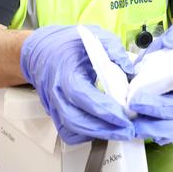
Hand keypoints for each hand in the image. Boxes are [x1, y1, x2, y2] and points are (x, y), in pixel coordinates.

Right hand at [20, 25, 134, 144]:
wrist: (42, 50)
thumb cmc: (68, 43)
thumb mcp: (96, 36)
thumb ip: (114, 50)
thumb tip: (130, 71)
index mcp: (65, 73)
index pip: (83, 97)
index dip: (105, 110)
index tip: (126, 117)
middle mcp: (56, 93)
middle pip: (77, 120)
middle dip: (105, 129)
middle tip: (129, 131)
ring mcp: (53, 106)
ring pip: (72, 130)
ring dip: (97, 134)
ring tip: (121, 132)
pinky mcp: (55, 113)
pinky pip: (68, 132)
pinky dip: (85, 135)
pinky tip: (103, 129)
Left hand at [129, 23, 172, 144]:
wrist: (168, 62)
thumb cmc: (172, 52)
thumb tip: (172, 43)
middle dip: (160, 106)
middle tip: (137, 101)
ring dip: (156, 127)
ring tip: (135, 124)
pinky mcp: (171, 122)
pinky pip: (168, 135)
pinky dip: (155, 136)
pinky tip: (140, 132)